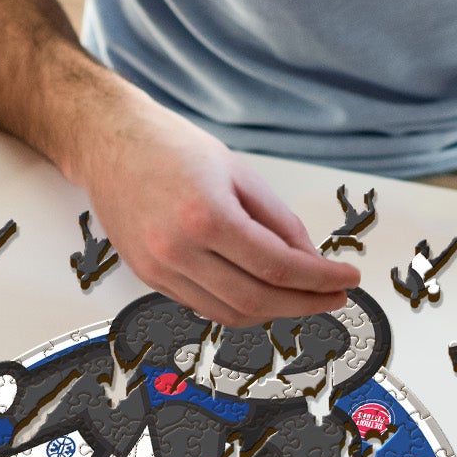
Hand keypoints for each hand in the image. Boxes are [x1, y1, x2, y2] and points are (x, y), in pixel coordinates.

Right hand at [76, 94, 356, 324]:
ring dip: (273, 312)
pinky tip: (261, 293)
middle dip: (304, 304)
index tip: (347, 281)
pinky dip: (239, 306)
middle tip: (333, 297)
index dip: (320, 280)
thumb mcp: (240, 173)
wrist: (109, 143)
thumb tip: (310, 260)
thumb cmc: (171, 147)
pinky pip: (204, 306)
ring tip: (302, 298)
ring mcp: (159, 269)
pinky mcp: (148, 277)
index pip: (278, 267)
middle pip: (257, 300)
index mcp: (207, 217)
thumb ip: (279, 221)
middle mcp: (178, 250)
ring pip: (230, 313)